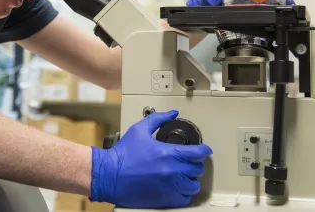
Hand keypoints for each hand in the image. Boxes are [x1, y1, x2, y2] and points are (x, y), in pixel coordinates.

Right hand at [90, 111, 212, 208]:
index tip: (204, 149)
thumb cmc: (123, 154)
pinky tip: (177, 187)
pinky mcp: (165, 200)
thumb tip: (172, 114)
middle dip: (195, 164)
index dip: (204, 150)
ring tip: (184, 175)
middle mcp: (172, 172)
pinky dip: (183, 193)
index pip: (198, 153)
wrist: (110, 174)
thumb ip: (158, 119)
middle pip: (197, 169)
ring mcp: (169, 187)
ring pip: (193, 186)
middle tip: (189, 161)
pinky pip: (184, 199)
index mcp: (168, 154)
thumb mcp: (139, 130)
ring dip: (190, 179)